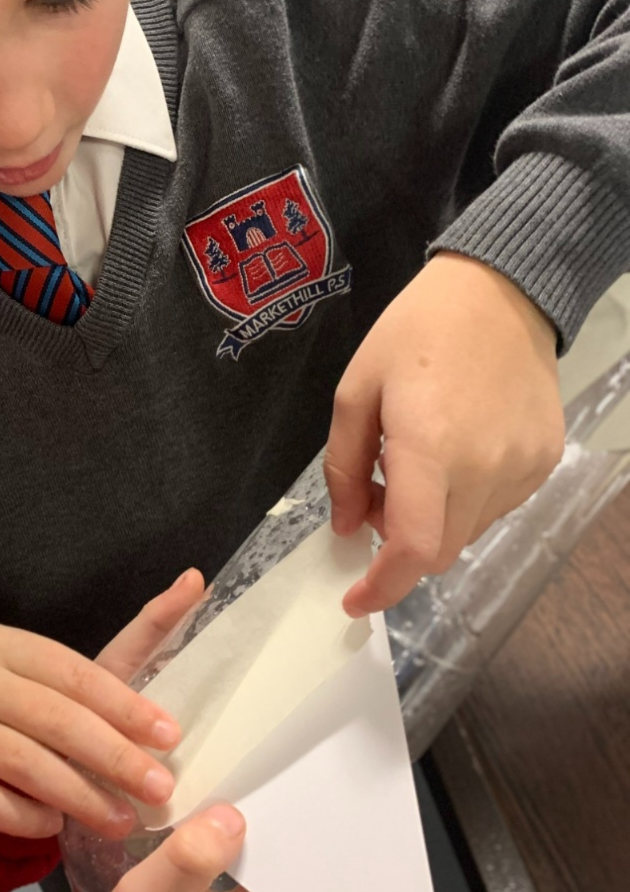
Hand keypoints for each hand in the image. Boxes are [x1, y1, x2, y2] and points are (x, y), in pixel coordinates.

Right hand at [0, 571, 204, 838]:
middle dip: (114, 758)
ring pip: (24, 765)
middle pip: (54, 720)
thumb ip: (133, 632)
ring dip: (81, 798)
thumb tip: (197, 581)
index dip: (125, 706)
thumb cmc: (6, 692)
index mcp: (7, 644)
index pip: (74, 674)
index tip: (170, 737)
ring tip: (122, 821)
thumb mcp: (55, 664)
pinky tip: (57, 825)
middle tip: (159, 790)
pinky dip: (28, 818)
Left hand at [325, 252, 563, 616]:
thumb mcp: (356, 390)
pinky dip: (467, 500)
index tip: (356, 599)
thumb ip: (344, 466)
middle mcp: (486, 468)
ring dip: (434, 521)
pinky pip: (498, 506)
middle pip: (440, 551)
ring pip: (469, 531)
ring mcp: (524, 467)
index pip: (414, 549)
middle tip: (376, 498)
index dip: (383, 587)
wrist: (502, 291)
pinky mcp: (546, 460)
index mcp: (430, 447)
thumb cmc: (415, 332)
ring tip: (416, 464)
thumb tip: (347, 527)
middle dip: (399, 547)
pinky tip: (456, 452)